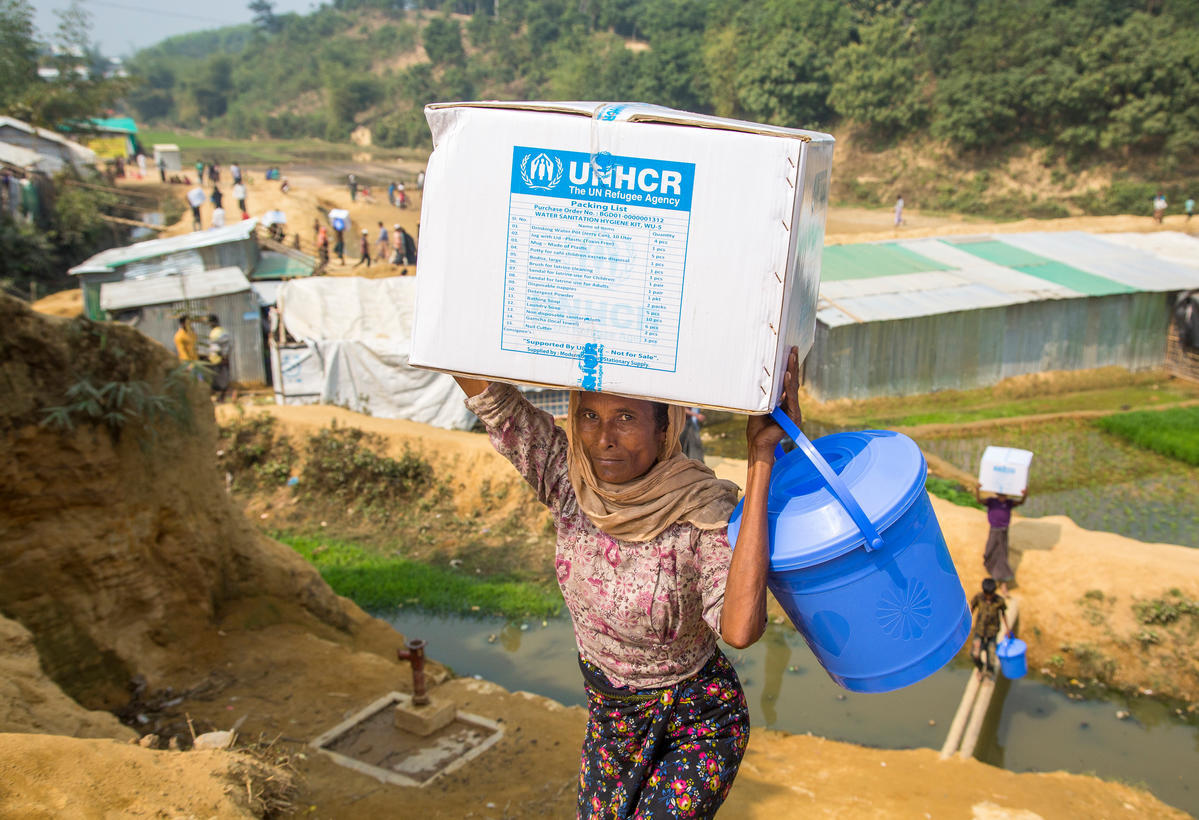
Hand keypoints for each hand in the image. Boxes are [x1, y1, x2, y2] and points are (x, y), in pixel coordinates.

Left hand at [746, 346, 801, 462]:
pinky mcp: (794, 416)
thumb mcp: (759, 406)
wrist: (758, 444)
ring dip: (792, 370)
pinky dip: (789, 386)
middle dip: (792, 364)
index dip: (788, 367)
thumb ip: (764, 394)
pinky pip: (791, 398)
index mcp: (784, 402)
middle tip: (794, 348)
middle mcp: (791, 405)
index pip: (787, 382)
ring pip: (794, 387)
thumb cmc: (756, 427)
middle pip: (793, 381)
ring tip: (792, 356)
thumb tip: (760, 379)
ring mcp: (794, 410)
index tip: (788, 352)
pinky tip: (788, 375)